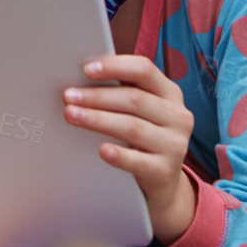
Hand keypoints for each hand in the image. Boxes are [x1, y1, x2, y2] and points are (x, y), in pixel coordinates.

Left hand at [64, 55, 195, 244]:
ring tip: (71, 115)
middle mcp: (177, 116)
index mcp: (170, 93)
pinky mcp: (165, 171)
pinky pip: (139, 161)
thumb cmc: (144, 136)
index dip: (115, 67)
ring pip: (132, 127)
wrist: (162, 180)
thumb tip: (81, 80)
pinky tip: (101, 150)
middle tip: (69, 96)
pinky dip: (119, 155)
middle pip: (134, 99)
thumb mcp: (142, 111)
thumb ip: (122, 92)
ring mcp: (174, 144)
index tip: (86, 69)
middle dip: (97, 96)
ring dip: (98, 120)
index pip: (144, 70)